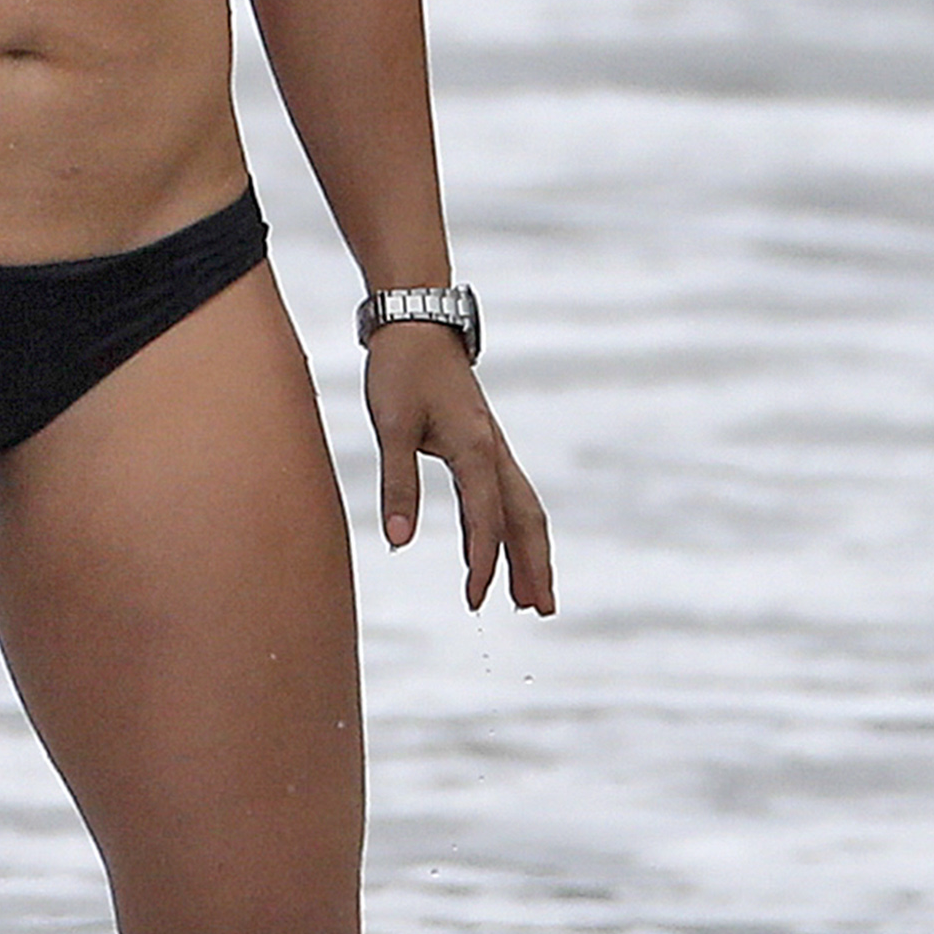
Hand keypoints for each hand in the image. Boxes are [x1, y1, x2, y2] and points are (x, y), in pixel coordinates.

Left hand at [363, 323, 554, 613]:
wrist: (416, 322)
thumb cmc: (401, 370)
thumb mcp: (391, 426)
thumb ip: (397, 484)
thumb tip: (398, 541)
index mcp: (476, 449)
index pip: (487, 520)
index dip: (484, 564)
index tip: (474, 601)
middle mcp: (494, 452)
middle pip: (526, 519)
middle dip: (535, 566)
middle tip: (541, 610)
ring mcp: (492, 448)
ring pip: (520, 509)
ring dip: (526, 552)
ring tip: (527, 597)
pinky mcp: (480, 445)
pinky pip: (499, 497)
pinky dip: (499, 529)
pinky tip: (485, 552)